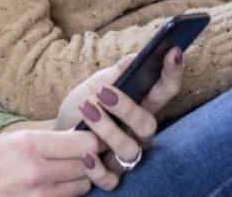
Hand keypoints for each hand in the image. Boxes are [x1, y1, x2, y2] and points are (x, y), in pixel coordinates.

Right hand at [0, 129, 106, 196]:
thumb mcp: (17, 138)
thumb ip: (51, 137)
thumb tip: (84, 133)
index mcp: (31, 144)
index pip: (85, 143)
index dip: (95, 140)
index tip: (95, 139)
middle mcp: (37, 170)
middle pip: (88, 165)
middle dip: (92, 159)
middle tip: (89, 154)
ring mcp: (38, 194)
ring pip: (82, 185)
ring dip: (82, 177)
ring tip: (71, 169)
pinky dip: (69, 192)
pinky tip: (58, 184)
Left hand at [53, 50, 183, 182]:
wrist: (58, 132)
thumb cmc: (83, 106)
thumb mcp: (97, 83)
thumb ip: (118, 72)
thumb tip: (138, 55)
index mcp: (143, 106)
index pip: (166, 90)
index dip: (173, 73)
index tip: (172, 52)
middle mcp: (140, 133)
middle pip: (149, 124)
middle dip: (127, 107)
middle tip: (103, 91)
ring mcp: (127, 156)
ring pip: (130, 150)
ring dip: (107, 130)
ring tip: (86, 111)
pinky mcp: (110, 176)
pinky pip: (111, 179)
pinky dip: (98, 168)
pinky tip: (86, 154)